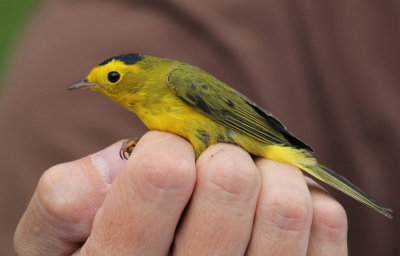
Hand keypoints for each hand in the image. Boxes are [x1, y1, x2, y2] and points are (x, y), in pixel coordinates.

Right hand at [14, 131, 347, 254]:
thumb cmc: (99, 254)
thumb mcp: (58, 235)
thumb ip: (68, 196)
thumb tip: (123, 161)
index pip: (163, 171)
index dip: (166, 143)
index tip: (166, 153)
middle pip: (230, 180)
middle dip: (217, 148)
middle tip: (208, 162)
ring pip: (286, 202)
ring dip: (267, 167)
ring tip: (246, 180)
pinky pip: (325, 222)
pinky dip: (306, 196)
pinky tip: (273, 207)